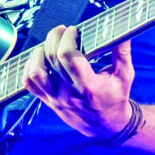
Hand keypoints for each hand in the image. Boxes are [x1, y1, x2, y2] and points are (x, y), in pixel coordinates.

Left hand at [22, 26, 137, 140]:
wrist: (107, 126)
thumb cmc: (116, 98)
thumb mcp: (125, 75)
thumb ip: (122, 51)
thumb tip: (122, 28)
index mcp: (88, 86)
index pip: (68, 56)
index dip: (67, 38)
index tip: (73, 30)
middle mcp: (69, 94)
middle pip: (52, 59)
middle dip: (54, 38)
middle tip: (62, 30)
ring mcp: (56, 99)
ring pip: (36, 72)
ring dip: (39, 53)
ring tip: (48, 44)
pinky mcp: (49, 102)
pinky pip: (30, 84)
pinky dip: (29, 68)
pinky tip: (38, 58)